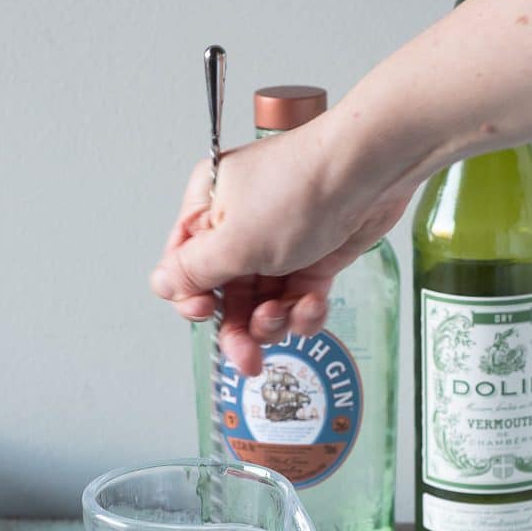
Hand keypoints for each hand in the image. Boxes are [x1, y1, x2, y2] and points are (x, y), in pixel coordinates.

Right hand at [151, 116, 413, 374]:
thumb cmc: (299, 189)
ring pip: (262, 304)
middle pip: (225, 295)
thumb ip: (193, 270)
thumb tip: (161, 285)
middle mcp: (239, 226)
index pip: (184, 266)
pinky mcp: (314, 258)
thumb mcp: (234, 240)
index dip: (192, 297)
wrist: (370, 171)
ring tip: (285, 316)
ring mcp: (277, 244)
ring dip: (273, 322)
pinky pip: (297, 300)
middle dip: (237, 329)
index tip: (205, 313)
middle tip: (248, 359)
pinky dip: (303, 311)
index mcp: (207, 208)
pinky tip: (312, 304)